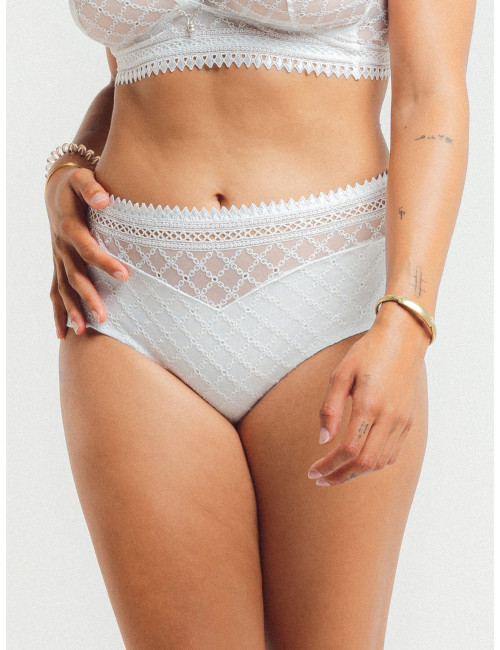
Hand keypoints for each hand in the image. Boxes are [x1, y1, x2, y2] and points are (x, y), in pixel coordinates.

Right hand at [45, 165, 128, 338]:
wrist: (56, 190)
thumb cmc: (75, 185)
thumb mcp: (82, 178)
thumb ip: (91, 187)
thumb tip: (104, 198)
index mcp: (70, 227)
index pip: (88, 249)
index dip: (105, 262)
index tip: (125, 275)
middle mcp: (62, 247)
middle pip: (75, 276)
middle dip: (89, 296)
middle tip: (105, 316)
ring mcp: (59, 258)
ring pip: (64, 288)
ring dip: (73, 310)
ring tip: (84, 331)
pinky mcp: (59, 265)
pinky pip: (56, 292)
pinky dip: (58, 312)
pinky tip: (63, 333)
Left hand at [308, 310, 427, 485]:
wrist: (402, 340)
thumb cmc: (366, 354)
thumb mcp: (340, 374)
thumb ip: (330, 409)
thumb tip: (323, 440)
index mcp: (369, 404)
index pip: (348, 450)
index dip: (328, 466)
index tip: (312, 471)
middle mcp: (389, 417)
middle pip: (364, 463)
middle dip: (340, 476)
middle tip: (320, 479)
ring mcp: (402, 421)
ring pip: (380, 463)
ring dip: (356, 474)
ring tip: (335, 473)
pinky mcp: (408, 422)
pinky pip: (392, 454)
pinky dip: (373, 464)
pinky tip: (357, 461)